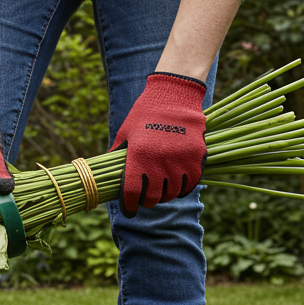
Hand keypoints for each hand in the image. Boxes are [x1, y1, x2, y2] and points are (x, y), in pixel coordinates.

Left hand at [110, 73, 207, 215]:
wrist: (174, 94)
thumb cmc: (145, 113)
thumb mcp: (125, 133)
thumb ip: (118, 156)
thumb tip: (108, 174)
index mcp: (138, 157)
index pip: (132, 193)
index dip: (129, 206)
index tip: (130, 210)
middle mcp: (160, 162)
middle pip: (153, 197)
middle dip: (147, 201)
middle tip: (145, 200)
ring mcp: (180, 161)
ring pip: (172, 193)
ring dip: (165, 196)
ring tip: (161, 192)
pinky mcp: (196, 158)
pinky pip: (190, 184)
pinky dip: (182, 189)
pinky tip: (176, 186)